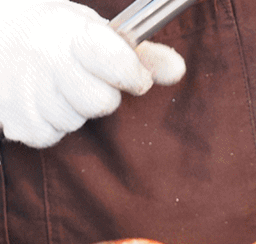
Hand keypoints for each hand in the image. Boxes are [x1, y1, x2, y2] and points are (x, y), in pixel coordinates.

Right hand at [0, 0, 183, 147]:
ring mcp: (27, 90)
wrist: (1, 33)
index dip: (132, 75)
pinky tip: (40, 100)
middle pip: (101, 103)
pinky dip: (48, 124)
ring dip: (72, 109)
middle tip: (83, 78)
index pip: (120, 67)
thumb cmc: (62, 37)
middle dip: (99, 94)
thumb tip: (177, 71)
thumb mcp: (101, 34)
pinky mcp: (14, 117)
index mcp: (77, 35)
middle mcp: (49, 61)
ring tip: (56, 85)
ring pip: (73, 121)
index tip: (132, 75)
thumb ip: (142, 55)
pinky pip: (48, 136)